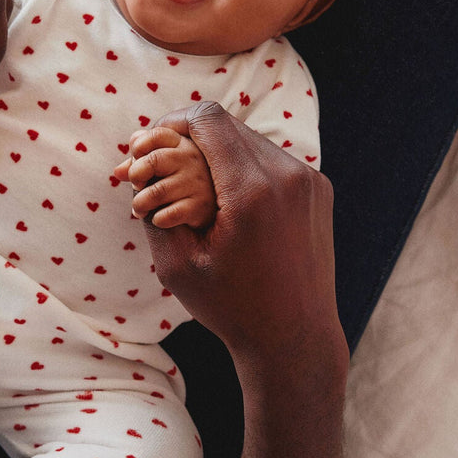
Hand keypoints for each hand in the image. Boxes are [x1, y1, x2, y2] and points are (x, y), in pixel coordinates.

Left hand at [113, 125, 216, 228]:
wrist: (217, 207)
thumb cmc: (183, 181)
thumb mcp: (165, 166)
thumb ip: (140, 163)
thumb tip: (117, 172)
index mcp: (182, 144)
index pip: (157, 134)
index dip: (139, 146)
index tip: (135, 160)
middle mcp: (191, 159)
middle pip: (153, 160)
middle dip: (136, 175)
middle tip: (137, 185)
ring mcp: (197, 183)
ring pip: (156, 192)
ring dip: (140, 204)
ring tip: (139, 210)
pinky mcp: (200, 207)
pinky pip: (168, 215)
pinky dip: (158, 219)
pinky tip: (159, 219)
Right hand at [141, 103, 341, 356]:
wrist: (295, 339)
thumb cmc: (231, 307)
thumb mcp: (176, 265)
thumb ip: (152, 211)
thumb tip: (138, 171)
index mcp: (251, 190)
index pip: (206, 118)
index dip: (170, 122)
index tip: (149, 144)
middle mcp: (287, 175)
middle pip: (228, 124)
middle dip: (190, 137)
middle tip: (162, 162)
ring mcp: (309, 181)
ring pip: (250, 139)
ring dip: (217, 151)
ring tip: (192, 182)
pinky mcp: (319, 190)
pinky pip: (272, 160)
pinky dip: (243, 167)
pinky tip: (226, 199)